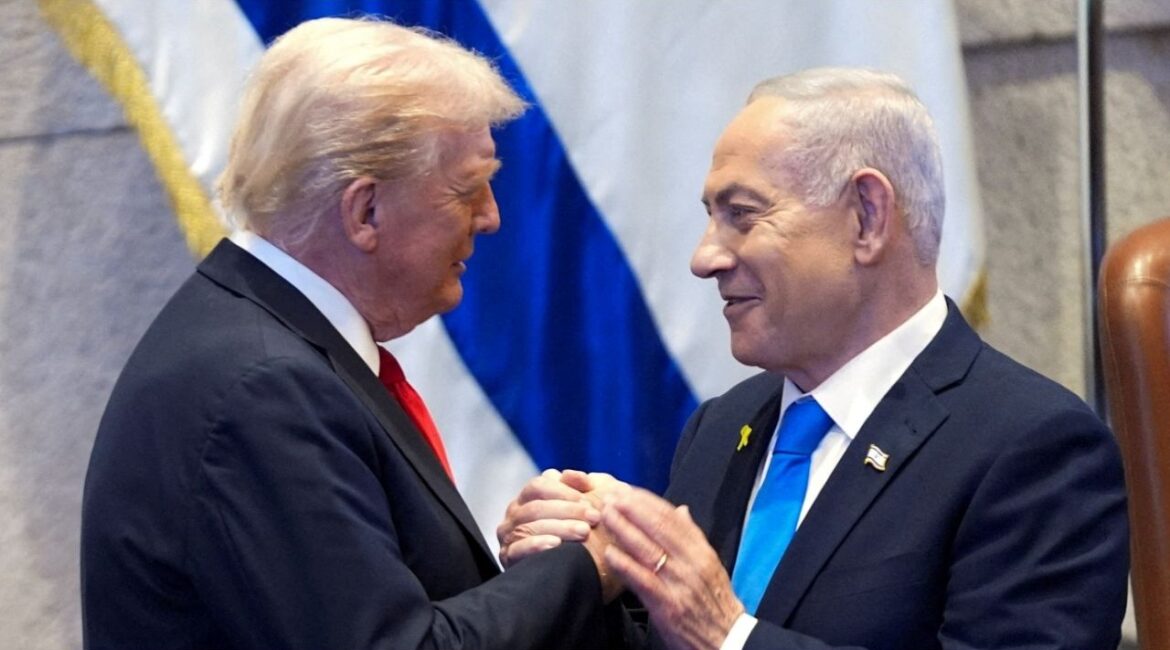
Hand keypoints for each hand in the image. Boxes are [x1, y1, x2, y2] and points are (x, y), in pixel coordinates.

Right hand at [496, 469, 599, 567]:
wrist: (580, 568)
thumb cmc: (584, 529)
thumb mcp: (587, 503)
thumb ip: (581, 485)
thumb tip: (569, 474)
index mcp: (528, 496)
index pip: (539, 486)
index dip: (565, 491)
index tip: (590, 500)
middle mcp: (515, 514)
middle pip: (536, 507)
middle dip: (568, 511)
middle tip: (593, 518)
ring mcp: (509, 536)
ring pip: (529, 527)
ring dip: (559, 528)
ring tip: (583, 532)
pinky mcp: (508, 558)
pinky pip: (518, 549)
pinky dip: (536, 546)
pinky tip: (556, 545)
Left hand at [603, 487, 743, 649]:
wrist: (727, 639)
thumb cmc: (714, 602)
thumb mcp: (710, 565)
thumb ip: (693, 537)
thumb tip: (681, 510)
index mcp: (701, 551)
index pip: (672, 518)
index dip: (647, 502)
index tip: (628, 490)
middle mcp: (692, 563)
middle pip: (658, 528)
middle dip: (632, 509)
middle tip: (611, 496)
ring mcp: (679, 584)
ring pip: (648, 549)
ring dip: (624, 530)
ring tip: (606, 516)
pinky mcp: (668, 606)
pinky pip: (643, 580)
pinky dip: (625, 565)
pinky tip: (609, 553)